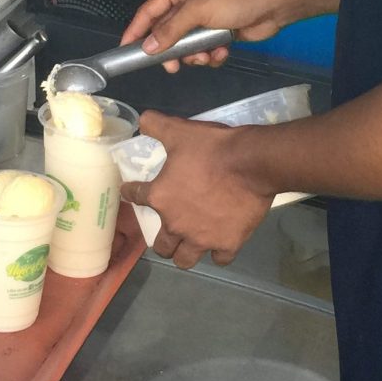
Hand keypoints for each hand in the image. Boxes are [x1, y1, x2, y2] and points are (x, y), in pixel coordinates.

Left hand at [119, 113, 272, 268]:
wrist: (251, 163)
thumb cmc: (212, 148)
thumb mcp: (179, 131)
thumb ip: (156, 126)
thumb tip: (142, 120)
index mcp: (160, 197)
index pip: (135, 197)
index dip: (130, 192)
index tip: (130, 191)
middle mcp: (176, 224)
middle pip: (161, 246)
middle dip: (162, 241)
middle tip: (168, 233)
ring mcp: (202, 238)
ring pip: (185, 260)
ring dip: (183, 254)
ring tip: (188, 246)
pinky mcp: (228, 244)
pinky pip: (219, 259)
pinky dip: (218, 253)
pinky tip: (220, 245)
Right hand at [120, 0, 295, 72]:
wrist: (274, 4)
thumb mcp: (198, 11)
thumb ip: (170, 29)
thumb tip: (148, 47)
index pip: (149, 12)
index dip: (136, 31)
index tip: (125, 50)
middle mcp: (188, 1)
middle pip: (167, 33)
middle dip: (173, 50)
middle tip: (174, 67)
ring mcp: (205, 17)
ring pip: (187, 45)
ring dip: (195, 54)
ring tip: (207, 54)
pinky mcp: (220, 31)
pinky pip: (205, 48)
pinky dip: (212, 53)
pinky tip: (222, 51)